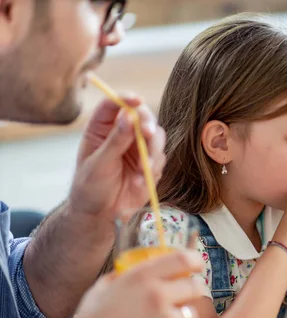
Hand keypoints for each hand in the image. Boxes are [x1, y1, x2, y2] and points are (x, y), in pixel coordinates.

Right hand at [66, 250, 205, 317]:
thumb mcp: (103, 288)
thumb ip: (124, 274)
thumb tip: (136, 266)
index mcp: (142, 277)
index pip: (184, 258)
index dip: (195, 261)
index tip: (196, 266)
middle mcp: (158, 295)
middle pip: (196, 286)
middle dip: (191, 291)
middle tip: (182, 298)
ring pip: (192, 314)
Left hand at [68, 95, 165, 218]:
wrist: (100, 214)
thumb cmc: (90, 187)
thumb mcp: (98, 163)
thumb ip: (115, 141)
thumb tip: (128, 117)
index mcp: (102, 128)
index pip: (115, 105)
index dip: (126, 98)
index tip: (136, 99)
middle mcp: (122, 134)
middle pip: (142, 116)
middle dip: (147, 124)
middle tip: (147, 133)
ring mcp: (138, 148)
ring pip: (157, 137)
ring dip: (152, 152)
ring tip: (142, 170)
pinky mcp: (150, 163)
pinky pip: (161, 158)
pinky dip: (153, 169)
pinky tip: (139, 182)